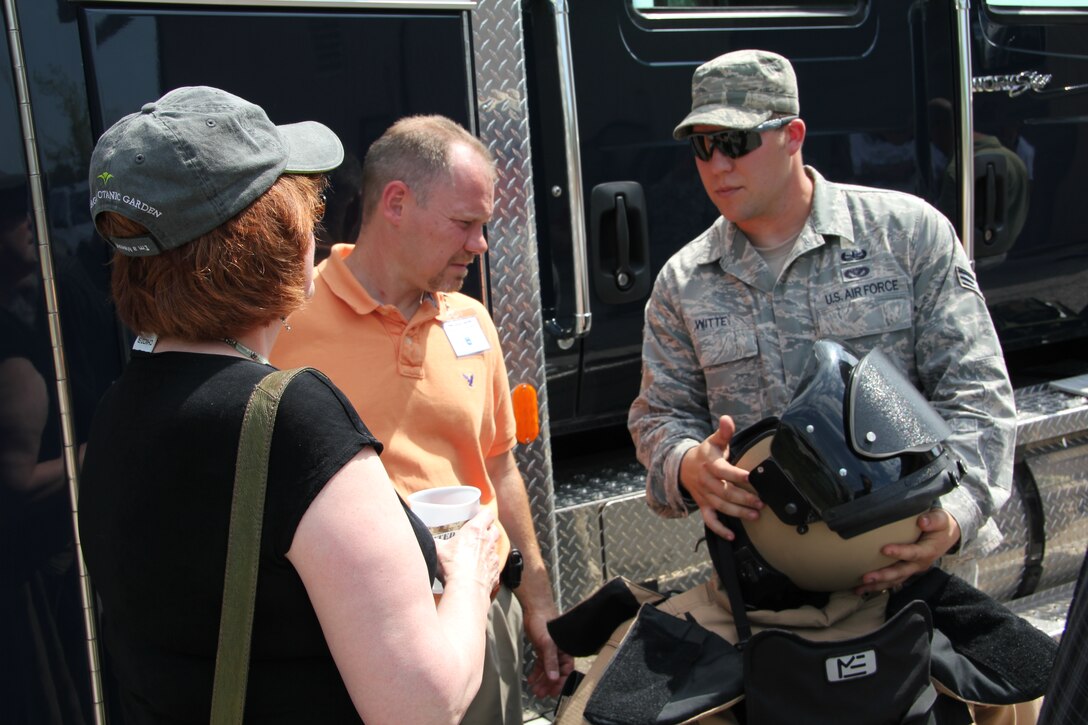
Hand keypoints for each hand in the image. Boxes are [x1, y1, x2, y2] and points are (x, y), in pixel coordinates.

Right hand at [436, 509, 500, 594]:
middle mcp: (488, 541)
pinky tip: (477, 571)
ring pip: (494, 548)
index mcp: (476, 530)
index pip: (487, 514)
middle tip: (477, 534)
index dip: (484, 514)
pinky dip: (487, 567)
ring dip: (487, 549)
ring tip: (475, 554)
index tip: (478, 516)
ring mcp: (493, 557)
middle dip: (488, 530)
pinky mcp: (495, 573)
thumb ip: (434, 541)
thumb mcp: (437, 549)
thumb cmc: (452, 566)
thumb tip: (426, 538)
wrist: (466, 589)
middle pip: (494, 530)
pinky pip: (493, 566)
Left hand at [523, 606, 573, 698]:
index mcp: (565, 651)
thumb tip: (554, 678)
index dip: (560, 683)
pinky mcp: (542, 649)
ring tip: (535, 690)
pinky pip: (540, 664)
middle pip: (556, 673)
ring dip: (542, 681)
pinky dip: (536, 673)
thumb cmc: (544, 622)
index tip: (552, 692)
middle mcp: (559, 653)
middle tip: (541, 694)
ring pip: (547, 670)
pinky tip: (530, 680)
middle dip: (549, 685)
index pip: (566, 671)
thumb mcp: (547, 643)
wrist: (534, 609)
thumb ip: (550, 661)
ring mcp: (550, 651)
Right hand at [679, 415, 762, 540]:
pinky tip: (731, 536)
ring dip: (738, 512)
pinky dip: (719, 529)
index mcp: (710, 464)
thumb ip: (724, 432)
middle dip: (743, 498)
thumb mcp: (714, 441)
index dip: (736, 474)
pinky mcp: (703, 505)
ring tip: (755, 515)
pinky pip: (710, 520)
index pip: (723, 470)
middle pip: (725, 492)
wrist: (683, 467)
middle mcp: (706, 481)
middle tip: (760, 502)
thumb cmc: (705, 454)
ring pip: (721, 506)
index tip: (751, 477)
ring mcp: (704, 495)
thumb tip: (727, 419)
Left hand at [855, 509, 960, 594]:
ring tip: (860, 588)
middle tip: (866, 577)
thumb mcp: (941, 519)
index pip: (913, 553)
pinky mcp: (906, 570)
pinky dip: (878, 585)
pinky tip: (863, 588)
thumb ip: (934, 520)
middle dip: (883, 576)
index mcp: (928, 551)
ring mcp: (912, 569)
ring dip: (877, 585)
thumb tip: (922, 521)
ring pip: (894, 580)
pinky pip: (892, 580)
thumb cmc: (941, 526)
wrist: (947, 536)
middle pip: (900, 572)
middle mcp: (919, 563)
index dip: (899, 552)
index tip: (884, 550)